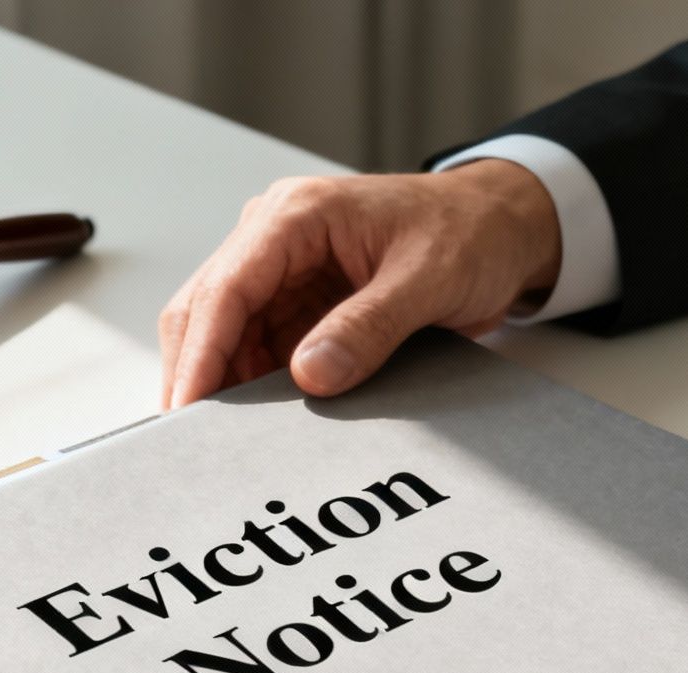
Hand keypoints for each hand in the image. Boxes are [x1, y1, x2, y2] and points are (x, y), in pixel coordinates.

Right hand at [159, 161, 561, 408]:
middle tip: (193, 442)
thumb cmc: (468, 231)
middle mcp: (275, 237)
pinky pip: (260, 350)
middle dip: (197, 374)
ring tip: (225, 442)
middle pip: (208, 312)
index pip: (226, 288)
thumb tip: (310, 375)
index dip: (202, 353)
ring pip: (226, 336)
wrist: (498, 229)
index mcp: (296, 214)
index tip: (189, 409)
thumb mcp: (428, 279)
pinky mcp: (298, 303)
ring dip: (225, 386)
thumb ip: (369, 327)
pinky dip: (255, 387)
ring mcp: (283, 272)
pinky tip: (259, 423)